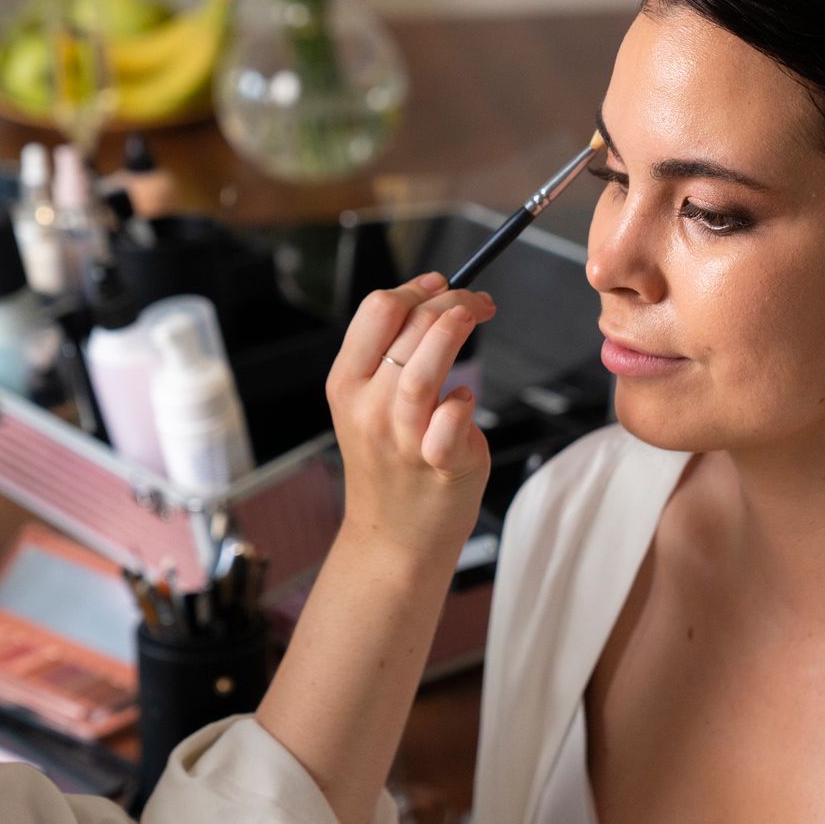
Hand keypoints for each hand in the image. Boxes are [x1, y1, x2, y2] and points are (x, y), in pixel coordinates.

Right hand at [325, 271, 495, 565]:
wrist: (394, 539)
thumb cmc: (392, 466)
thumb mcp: (369, 406)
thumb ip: (390, 359)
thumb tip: (433, 301)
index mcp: (346, 383)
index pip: (375, 310)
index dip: (416, 287)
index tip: (444, 284)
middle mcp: (368, 408)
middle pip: (405, 327)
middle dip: (449, 299)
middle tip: (478, 302)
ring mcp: (400, 438)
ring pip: (421, 369)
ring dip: (452, 332)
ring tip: (477, 315)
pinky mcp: (437, 465)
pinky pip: (449, 423)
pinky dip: (463, 402)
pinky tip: (467, 398)